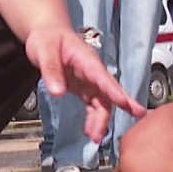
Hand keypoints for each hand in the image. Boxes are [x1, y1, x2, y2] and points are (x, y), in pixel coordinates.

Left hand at [29, 26, 144, 142]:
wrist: (47, 34)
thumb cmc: (48, 37)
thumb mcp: (45, 50)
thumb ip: (51, 70)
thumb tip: (57, 92)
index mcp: (87, 60)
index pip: (104, 78)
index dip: (116, 92)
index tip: (127, 104)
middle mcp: (92, 71)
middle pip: (108, 93)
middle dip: (117, 109)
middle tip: (124, 122)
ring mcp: (89, 80)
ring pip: (102, 102)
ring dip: (101, 120)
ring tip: (95, 137)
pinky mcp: (84, 87)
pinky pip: (93, 105)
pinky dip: (94, 118)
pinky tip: (90, 131)